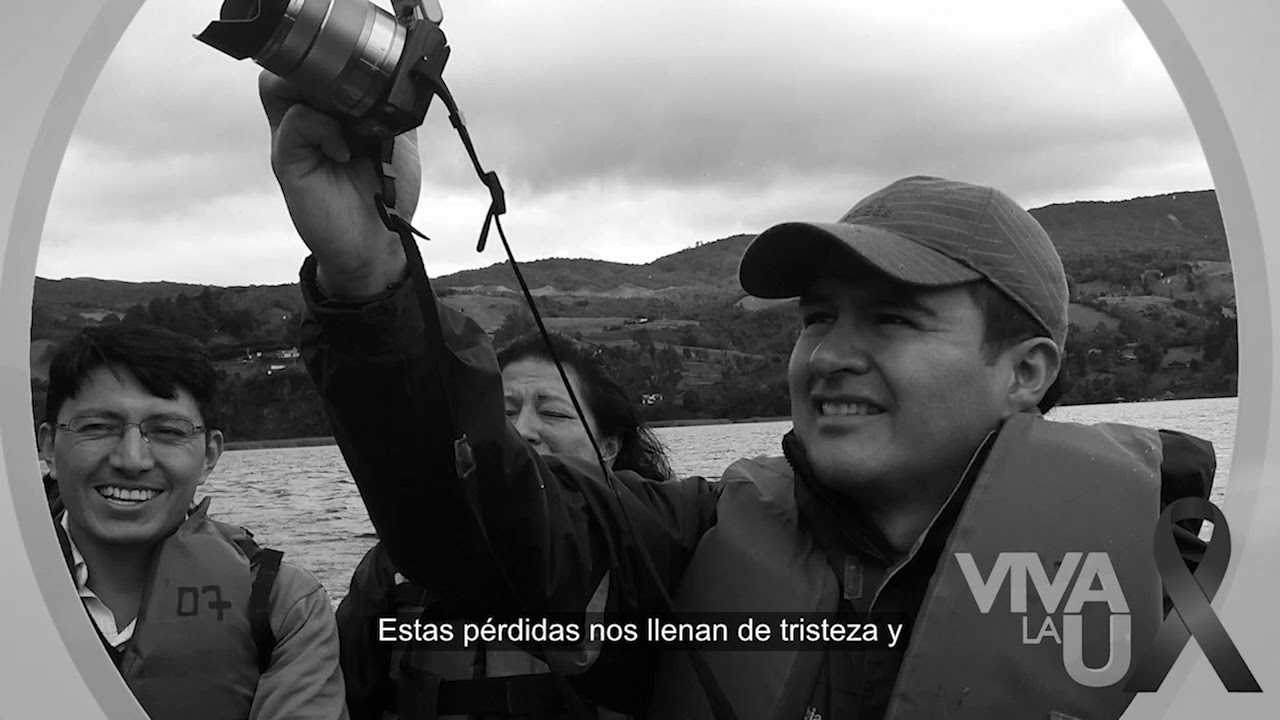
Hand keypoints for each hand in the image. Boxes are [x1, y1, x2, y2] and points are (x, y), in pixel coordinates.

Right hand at [258, 71, 420, 297]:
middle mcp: (308, 122)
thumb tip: (392, 78)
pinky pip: (294, 122)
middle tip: (351, 91)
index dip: (332, 63)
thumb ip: (389, 108)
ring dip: (318, 95)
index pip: (314, 69)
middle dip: (321, 72)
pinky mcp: (288, 160)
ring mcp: (294, 140)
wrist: (378, 243)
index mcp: (332, 114)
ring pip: (281, 86)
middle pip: (291, 69)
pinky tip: (344, 152)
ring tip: (347, 122)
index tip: (362, 73)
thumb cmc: (387, 197)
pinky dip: (322, 128)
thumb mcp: (399, 142)